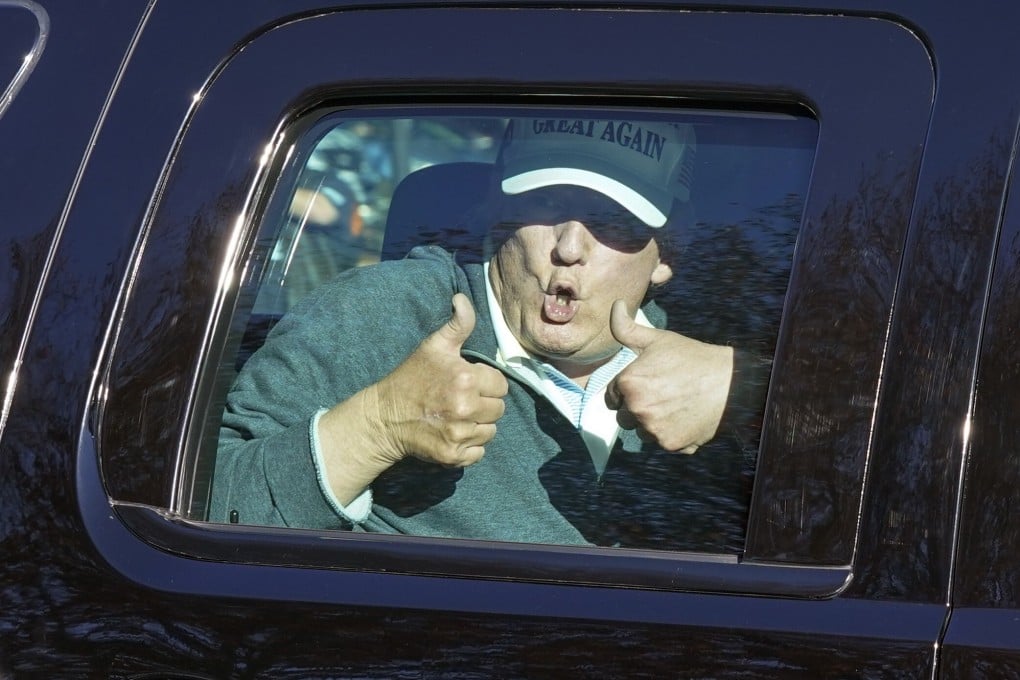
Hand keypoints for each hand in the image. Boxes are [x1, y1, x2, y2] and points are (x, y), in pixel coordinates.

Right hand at [319, 294, 507, 503]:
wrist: (383, 417)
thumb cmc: (411, 378)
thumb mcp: (433, 347)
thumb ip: (458, 324)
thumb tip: (462, 298)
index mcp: (466, 379)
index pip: (501, 385)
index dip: (486, 383)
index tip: (469, 383)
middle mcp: (465, 408)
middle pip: (499, 409)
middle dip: (484, 404)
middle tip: (461, 400)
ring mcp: (459, 434)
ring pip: (490, 431)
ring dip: (478, 425)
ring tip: (456, 416)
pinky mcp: (453, 455)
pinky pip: (479, 452)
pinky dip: (470, 446)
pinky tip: (453, 433)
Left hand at [605, 299, 733, 452]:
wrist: (731, 383)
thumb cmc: (693, 358)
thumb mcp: (658, 339)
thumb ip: (627, 327)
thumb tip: (615, 305)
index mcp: (628, 383)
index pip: (612, 396)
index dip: (628, 390)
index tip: (649, 384)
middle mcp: (636, 409)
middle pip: (624, 417)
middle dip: (638, 408)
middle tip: (664, 394)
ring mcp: (652, 429)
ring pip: (641, 432)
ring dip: (652, 424)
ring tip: (675, 405)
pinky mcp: (670, 444)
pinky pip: (661, 442)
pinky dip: (671, 434)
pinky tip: (686, 417)